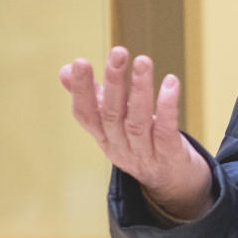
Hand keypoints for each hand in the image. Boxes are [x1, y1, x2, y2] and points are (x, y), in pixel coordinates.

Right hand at [61, 46, 211, 220]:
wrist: (173, 185)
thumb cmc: (141, 144)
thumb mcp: (113, 124)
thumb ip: (92, 97)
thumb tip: (64, 69)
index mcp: (103, 136)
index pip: (85, 114)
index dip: (81, 90)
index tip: (79, 62)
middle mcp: (119, 146)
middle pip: (112, 114)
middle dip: (114, 82)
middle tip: (118, 52)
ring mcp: (143, 154)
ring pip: (137, 122)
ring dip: (140, 90)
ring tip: (143, 61)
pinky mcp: (169, 157)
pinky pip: (165, 131)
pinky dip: (167, 107)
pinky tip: (171, 83)